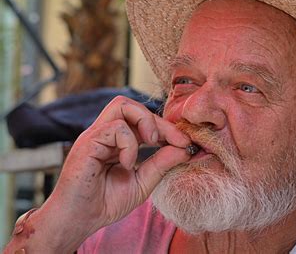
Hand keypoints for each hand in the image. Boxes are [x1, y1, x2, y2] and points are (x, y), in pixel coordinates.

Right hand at [6, 96, 190, 252]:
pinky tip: (129, 164)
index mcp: (117, 140)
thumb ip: (162, 163)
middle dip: (159, 120)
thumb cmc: (106, 202)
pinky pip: (114, 128)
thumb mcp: (143, 182)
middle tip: (176, 140)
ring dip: (145, 121)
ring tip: (153, 143)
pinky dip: (129, 144)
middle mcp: (105, 133)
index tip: (186, 143)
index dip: (167, 127)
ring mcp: (95, 136)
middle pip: (132, 104)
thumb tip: (185, 148)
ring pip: (122, 105)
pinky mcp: (87, 144)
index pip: (143, 119)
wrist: (79, 221)